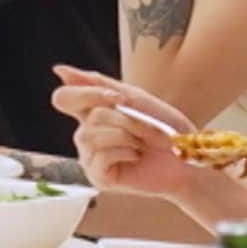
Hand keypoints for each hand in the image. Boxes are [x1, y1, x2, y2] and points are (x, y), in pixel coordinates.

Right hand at [54, 65, 226, 209]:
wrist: (187, 159)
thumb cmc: (165, 129)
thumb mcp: (135, 99)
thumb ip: (99, 84)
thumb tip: (59, 70)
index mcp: (92, 114)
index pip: (64, 98)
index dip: (87, 93)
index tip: (118, 98)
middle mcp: (86, 136)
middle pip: (88, 116)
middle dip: (125, 118)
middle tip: (148, 128)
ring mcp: (90, 158)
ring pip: (91, 136)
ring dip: (126, 134)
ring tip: (142, 143)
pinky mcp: (99, 178)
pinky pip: (100, 156)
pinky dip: (124, 152)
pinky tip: (136, 156)